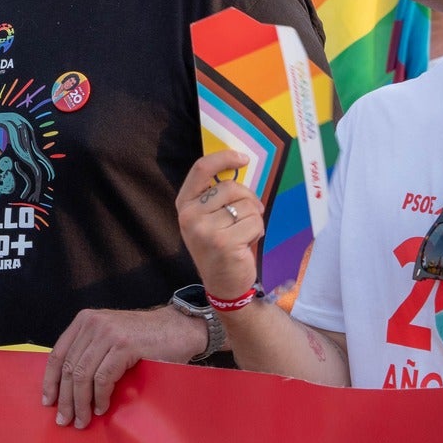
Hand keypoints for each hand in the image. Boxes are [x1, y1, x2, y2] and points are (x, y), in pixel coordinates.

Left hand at [42, 306, 204, 429]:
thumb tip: (67, 386)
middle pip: (70, 368)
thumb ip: (90, 351)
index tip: (48, 401)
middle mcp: (93, 324)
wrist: (178, 329)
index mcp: (85, 320)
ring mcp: (109, 334)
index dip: (50, 380)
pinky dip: (100, 397)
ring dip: (80, 403)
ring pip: (83, 376)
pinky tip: (101, 408)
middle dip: (65, 398)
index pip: (58, 354)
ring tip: (82, 420)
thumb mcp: (110, 337)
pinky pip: (103, 378)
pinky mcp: (124, 346)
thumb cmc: (145, 339)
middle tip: (64, 419)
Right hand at [174, 151, 263, 302]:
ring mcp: (204, 230)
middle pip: (231, 187)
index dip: (224, 158)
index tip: (243, 158)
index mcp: (184, 204)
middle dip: (247, 199)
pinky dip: (257, 231)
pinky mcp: (223, 243)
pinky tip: (246, 244)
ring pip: (246, 205)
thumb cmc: (221, 245)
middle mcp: (189, 216)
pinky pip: (254, 222)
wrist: (223, 285)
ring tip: (243, 234)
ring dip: (253, 218)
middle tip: (247, 215)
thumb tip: (241, 164)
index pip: (202, 168)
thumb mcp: (209, 218)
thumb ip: (217, 195)